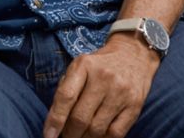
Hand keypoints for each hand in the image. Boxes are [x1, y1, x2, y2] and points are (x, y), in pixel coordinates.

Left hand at [43, 34, 160, 137]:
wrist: (133, 54)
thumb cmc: (99, 65)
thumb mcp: (79, 67)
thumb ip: (66, 89)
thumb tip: (55, 122)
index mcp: (84, 65)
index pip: (66, 96)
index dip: (55, 120)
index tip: (49, 136)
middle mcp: (103, 78)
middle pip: (81, 117)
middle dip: (70, 134)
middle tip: (66, 137)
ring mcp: (121, 92)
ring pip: (97, 129)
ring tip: (80, 136)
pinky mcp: (135, 105)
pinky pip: (116, 133)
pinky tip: (97, 137)